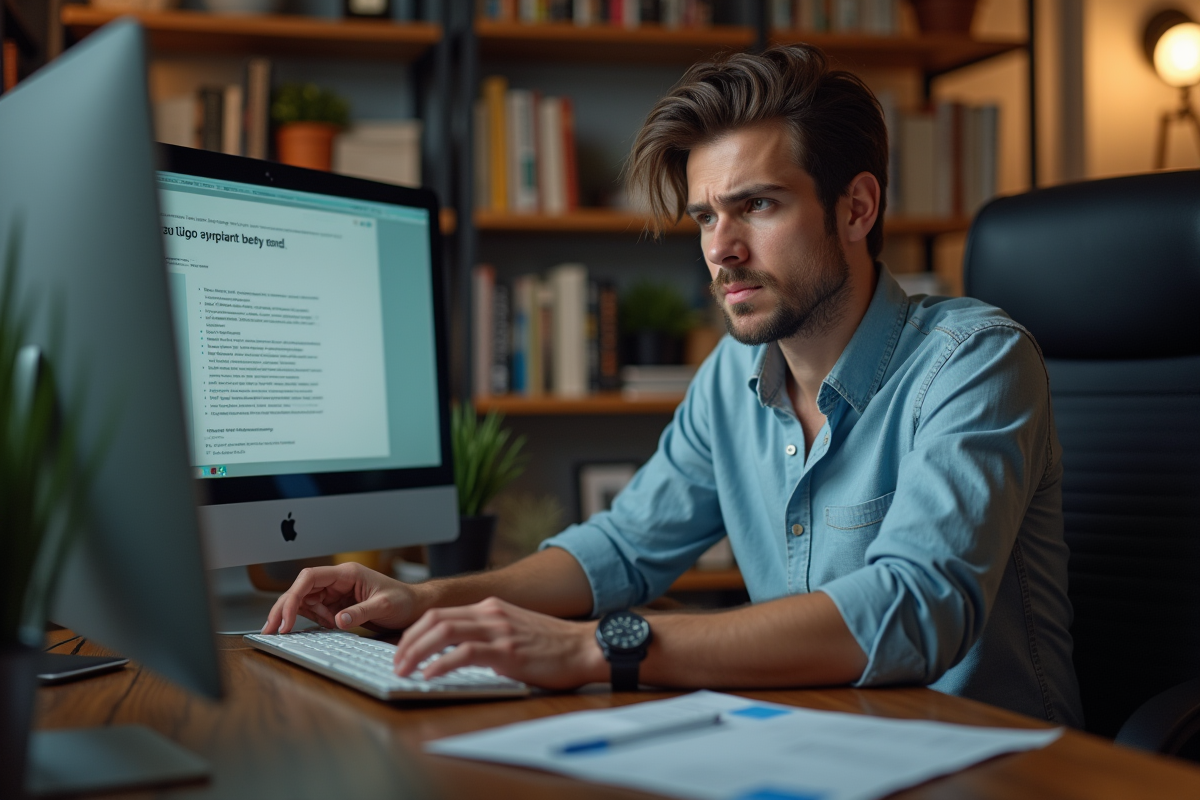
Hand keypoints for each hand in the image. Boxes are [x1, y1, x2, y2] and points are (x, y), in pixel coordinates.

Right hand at [261, 562, 422, 633]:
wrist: (416, 607)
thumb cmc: (404, 601)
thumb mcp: (385, 606)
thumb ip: (361, 612)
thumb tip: (337, 620)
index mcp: (347, 574)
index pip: (311, 578)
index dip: (294, 595)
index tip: (287, 616)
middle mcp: (338, 582)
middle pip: (301, 590)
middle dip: (284, 608)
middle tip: (271, 629)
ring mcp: (337, 594)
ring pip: (305, 602)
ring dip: (295, 616)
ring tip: (287, 631)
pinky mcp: (338, 607)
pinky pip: (316, 612)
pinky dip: (309, 622)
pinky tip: (309, 630)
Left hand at [393, 597, 606, 690]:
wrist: (586, 646)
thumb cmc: (554, 645)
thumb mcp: (516, 629)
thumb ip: (489, 634)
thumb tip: (459, 653)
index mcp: (491, 608)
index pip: (439, 613)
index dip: (414, 632)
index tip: (402, 650)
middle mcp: (491, 613)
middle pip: (434, 619)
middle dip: (407, 641)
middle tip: (395, 663)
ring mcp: (499, 630)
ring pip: (443, 632)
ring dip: (416, 652)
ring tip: (404, 670)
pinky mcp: (507, 651)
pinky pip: (464, 653)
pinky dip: (441, 664)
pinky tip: (429, 676)